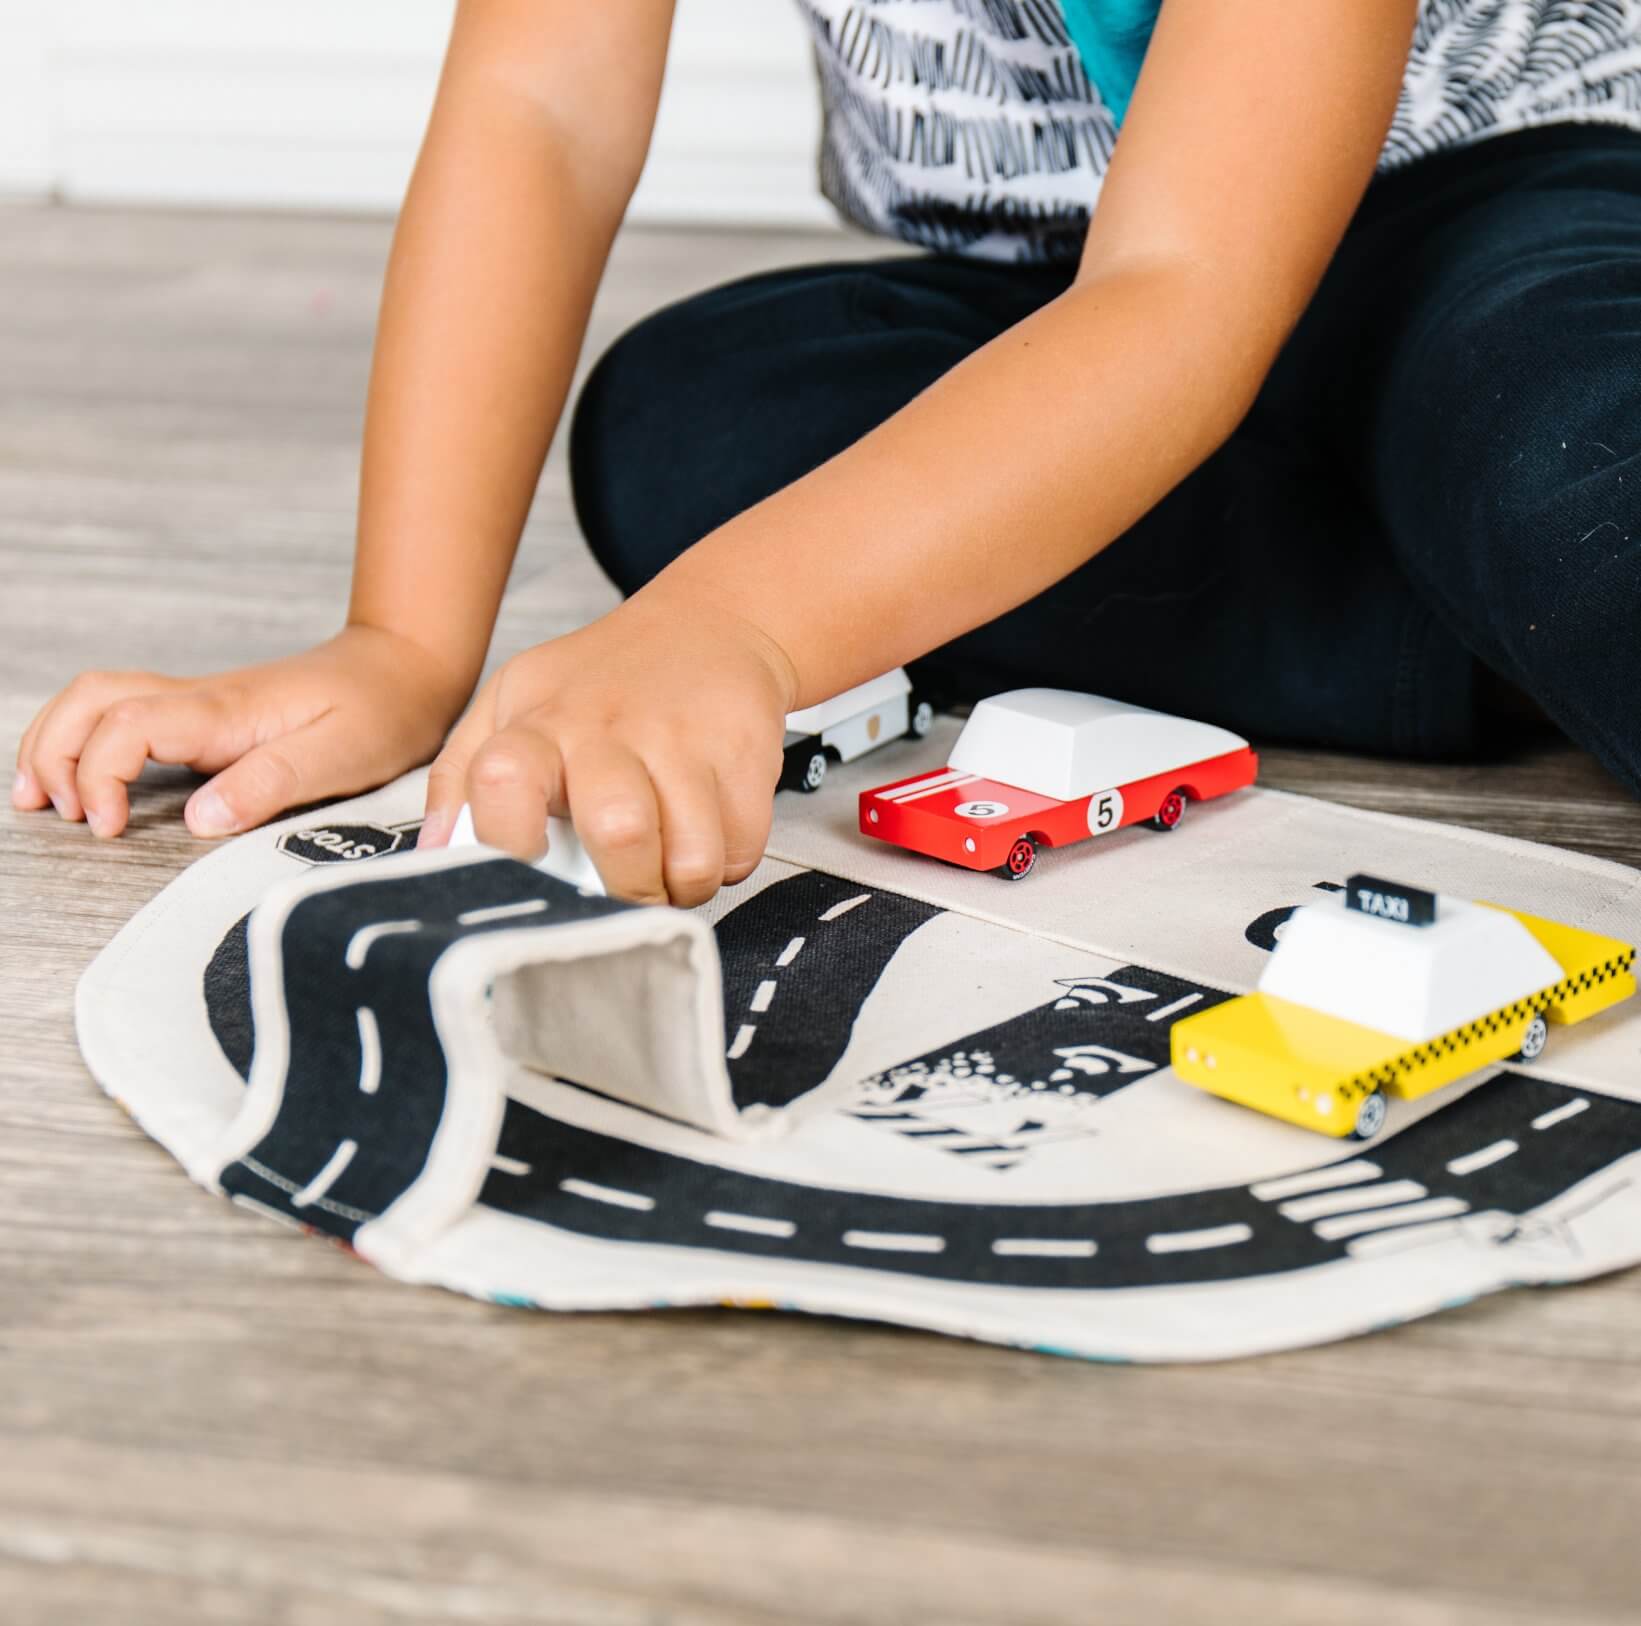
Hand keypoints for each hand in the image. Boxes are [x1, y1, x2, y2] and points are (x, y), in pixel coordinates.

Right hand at [12, 626, 467, 839]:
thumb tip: (197, 822)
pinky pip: (127, 714)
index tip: (106, 827)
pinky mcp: (211, 717)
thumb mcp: (341, 756)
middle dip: (52, 750)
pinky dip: (90, 740)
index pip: (126, 726)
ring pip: (100, 699)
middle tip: (53, 812)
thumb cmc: (383, 712)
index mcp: (227, 711)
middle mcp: (202, 699)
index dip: (97, 774)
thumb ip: (268, 785)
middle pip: (91, 699)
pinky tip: (89, 780)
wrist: (408, 669)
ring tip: (43, 798)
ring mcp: (202, 704)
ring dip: (60, 741)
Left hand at [420, 592, 794, 905]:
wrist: (710, 624)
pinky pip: (740, 851)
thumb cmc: (601, 683)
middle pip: (619, 832)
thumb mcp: (516, 701)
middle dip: (627, 889)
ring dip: (683, 884)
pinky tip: (709, 827)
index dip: (508, 844)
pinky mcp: (744, 752)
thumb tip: (439, 854)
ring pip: (692, 860)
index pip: (500, 781)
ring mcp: (683, 738)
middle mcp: (607, 725)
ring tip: (670, 860)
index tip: (530, 871)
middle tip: (627, 888)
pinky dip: (728, 860)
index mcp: (537, 720)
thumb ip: (463, 776)